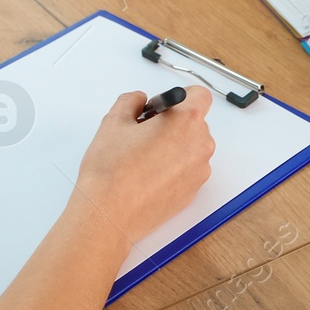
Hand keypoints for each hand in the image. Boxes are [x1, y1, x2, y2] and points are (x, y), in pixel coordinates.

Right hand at [75, 88, 213, 241]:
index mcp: (186, 122)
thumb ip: (131, 101)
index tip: (162, 106)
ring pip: (191, 148)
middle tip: (144, 132)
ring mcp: (198, 172)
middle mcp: (199, 146)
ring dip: (173, 146)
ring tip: (143, 157)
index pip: (199, 95)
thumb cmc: (112, 171)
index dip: (179, 97)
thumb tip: (139, 100)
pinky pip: (187, 170)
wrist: (110, 214)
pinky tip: (147, 175)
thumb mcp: (114, 121)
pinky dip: (173, 168)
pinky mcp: (192, 192)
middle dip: (172, 123)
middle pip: (194, 123)